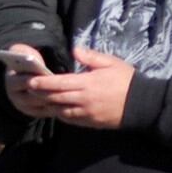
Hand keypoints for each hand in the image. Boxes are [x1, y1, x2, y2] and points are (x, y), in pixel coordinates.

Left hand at [6, 46, 134, 129]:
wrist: (142, 104)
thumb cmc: (126, 80)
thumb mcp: (111, 63)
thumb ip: (91, 57)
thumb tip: (74, 50)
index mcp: (87, 83)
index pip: (59, 83)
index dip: (43, 83)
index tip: (31, 80)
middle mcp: (84, 100)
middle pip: (55, 98)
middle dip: (40, 94)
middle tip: (28, 89)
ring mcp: (86, 113)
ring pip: (60, 110)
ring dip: (48, 105)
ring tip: (38, 99)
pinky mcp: (90, 122)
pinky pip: (70, 119)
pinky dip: (60, 114)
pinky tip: (56, 108)